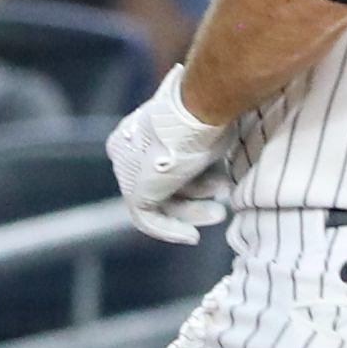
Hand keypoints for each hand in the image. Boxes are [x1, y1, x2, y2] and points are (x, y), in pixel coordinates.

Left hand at [105, 67, 229, 246]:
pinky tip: (192, 236)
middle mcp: (126, 151)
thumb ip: (202, 154)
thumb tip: (219, 171)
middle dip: (194, 195)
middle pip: (162, 182)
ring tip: (218, 214)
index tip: (216, 183)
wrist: (196, 110)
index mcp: (137, 131)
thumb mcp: (205, 134)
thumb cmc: (207, 114)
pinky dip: (171, 230)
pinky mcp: (133, 191)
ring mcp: (127, 172)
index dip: (190, 177)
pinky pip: (148, 219)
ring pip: (159, 201)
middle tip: (220, 202)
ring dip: (190, 212)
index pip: (160, 163)